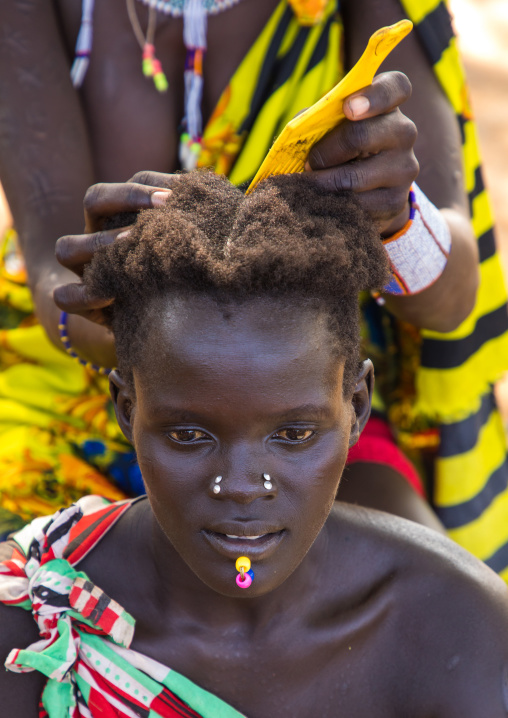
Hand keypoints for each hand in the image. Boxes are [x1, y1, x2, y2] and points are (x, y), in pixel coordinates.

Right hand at [53, 171, 175, 324]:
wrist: (161, 322)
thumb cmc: (177, 277)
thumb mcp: (184, 248)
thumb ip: (189, 226)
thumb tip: (209, 203)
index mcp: (120, 216)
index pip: (127, 183)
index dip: (142, 187)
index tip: (176, 195)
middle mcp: (99, 236)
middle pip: (95, 199)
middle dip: (128, 198)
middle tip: (165, 208)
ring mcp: (86, 268)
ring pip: (67, 248)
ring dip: (101, 244)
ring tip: (136, 246)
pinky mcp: (82, 303)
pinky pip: (65, 296)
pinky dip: (84, 295)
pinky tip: (113, 295)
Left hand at [305, 71, 418, 235]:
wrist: (369, 190)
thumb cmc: (344, 147)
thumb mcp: (335, 126)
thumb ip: (321, 118)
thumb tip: (299, 126)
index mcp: (390, 105)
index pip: (396, 87)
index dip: (373, 96)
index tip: (347, 109)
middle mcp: (404, 133)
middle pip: (362, 135)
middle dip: (326, 151)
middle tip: (309, 163)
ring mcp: (404, 169)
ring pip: (354, 178)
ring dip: (323, 183)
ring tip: (309, 184)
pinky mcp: (394, 202)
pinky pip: (355, 205)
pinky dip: (332, 204)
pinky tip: (323, 202)